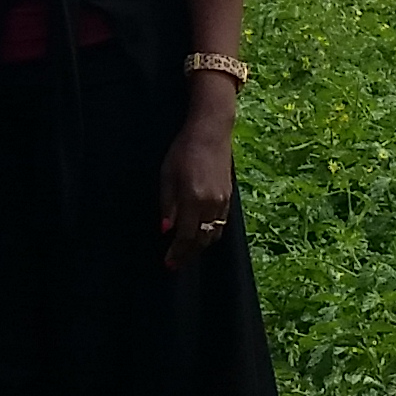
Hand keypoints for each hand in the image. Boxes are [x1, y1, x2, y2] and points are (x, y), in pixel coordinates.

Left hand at [158, 80, 241, 269]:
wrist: (211, 132)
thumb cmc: (183, 151)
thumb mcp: (167, 176)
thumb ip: (168, 205)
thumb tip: (166, 230)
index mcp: (194, 199)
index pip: (186, 236)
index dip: (177, 252)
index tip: (168, 263)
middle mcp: (212, 204)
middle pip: (201, 240)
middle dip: (188, 254)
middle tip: (176, 263)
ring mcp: (223, 201)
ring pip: (213, 234)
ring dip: (200, 246)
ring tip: (187, 252)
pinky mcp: (229, 197)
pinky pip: (221, 224)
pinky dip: (210, 233)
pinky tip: (201, 234)